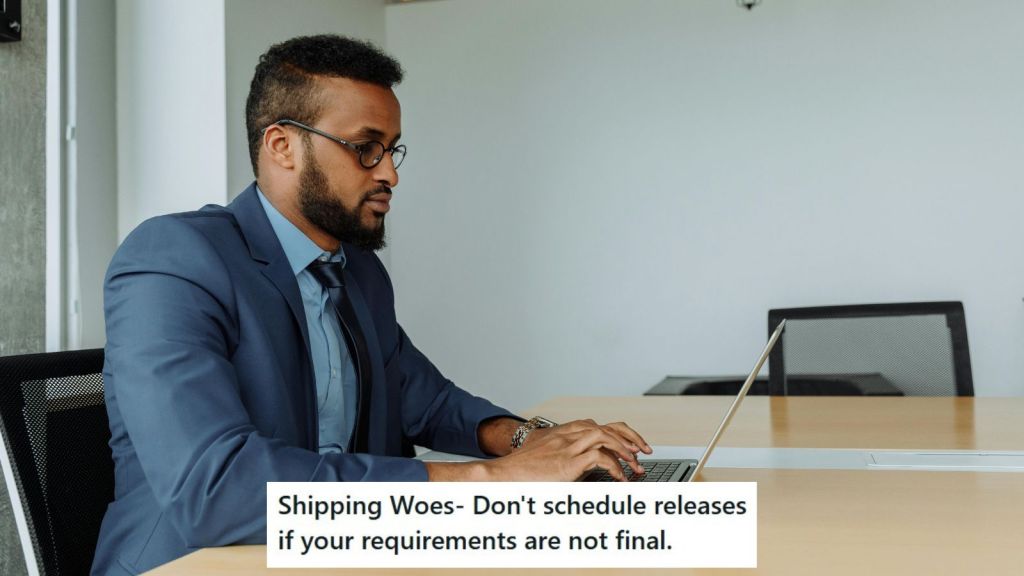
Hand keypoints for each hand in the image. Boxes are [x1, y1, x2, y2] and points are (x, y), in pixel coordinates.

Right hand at [481, 419, 652, 481]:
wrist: (499, 475)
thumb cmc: (520, 473)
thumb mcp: (547, 463)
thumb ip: (568, 462)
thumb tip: (589, 474)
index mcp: (564, 434)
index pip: (599, 425)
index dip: (620, 433)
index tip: (634, 446)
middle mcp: (567, 436)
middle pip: (608, 427)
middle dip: (630, 438)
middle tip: (644, 453)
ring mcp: (567, 448)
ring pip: (605, 437)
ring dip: (625, 450)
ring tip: (635, 466)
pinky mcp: (566, 463)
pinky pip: (599, 458)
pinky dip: (614, 467)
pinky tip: (619, 478)